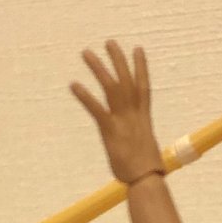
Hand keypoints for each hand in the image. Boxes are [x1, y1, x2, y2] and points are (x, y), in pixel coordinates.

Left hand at [71, 40, 164, 184]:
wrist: (147, 180)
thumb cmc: (147, 172)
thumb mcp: (145, 152)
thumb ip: (138, 143)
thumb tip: (139, 149)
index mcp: (143, 119)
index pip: (143, 87)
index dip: (141, 67)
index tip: (137, 49)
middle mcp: (134, 115)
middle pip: (126, 80)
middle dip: (118, 60)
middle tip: (109, 42)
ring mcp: (123, 121)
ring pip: (111, 88)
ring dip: (99, 69)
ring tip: (86, 53)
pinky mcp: (111, 131)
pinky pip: (97, 109)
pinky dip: (85, 96)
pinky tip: (73, 84)